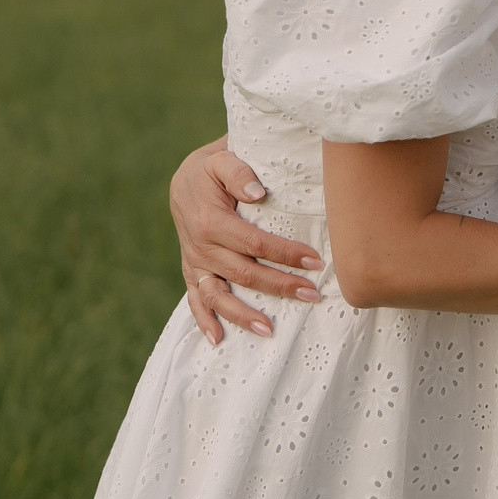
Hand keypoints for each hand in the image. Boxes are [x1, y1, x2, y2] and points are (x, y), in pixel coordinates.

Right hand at [169, 138, 323, 345]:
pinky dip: (204, 321)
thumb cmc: (211, 168)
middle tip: (312, 295)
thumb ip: (239, 172)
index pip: (255, 243)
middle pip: (245, 273)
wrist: (183, 180)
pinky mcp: (191, 271)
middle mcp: (200, 246)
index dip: (286, 254)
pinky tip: (217, 340)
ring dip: (244, 315)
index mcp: (211, 220)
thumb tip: (258, 194)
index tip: (315, 262)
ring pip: (219, 295)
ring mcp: (194, 262)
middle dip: (280, 286)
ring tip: (269, 331)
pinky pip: (195, 299)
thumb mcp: (221, 158)